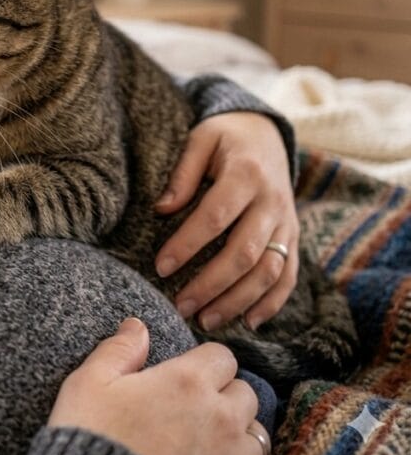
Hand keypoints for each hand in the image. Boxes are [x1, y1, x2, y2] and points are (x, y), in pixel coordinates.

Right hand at [48, 318, 266, 454]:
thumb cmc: (91, 435)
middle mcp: (217, 414)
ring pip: (255, 432)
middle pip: (244, 392)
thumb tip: (137, 326)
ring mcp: (229, 454)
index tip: (187, 373)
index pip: (222, 356)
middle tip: (196, 404)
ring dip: (238, 430)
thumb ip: (119, 350)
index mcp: (186, 380)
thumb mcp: (89, 383)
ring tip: (210, 436)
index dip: (205, 361)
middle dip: (225, 394)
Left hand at [154, 112, 298, 330]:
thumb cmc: (225, 137)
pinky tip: (247, 321)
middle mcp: (272, 202)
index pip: (215, 217)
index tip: (160, 267)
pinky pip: (289, 275)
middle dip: (211, 285)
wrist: (266, 133)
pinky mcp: (294, 237)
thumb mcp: (201, 139)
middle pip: (244, 252)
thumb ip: (183, 173)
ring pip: (269, 270)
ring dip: (238, 300)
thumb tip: (162, 209)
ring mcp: (287, 222)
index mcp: (246, 174)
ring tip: (205, 320)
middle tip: (180, 305)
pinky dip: (271, 302)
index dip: (187, 245)